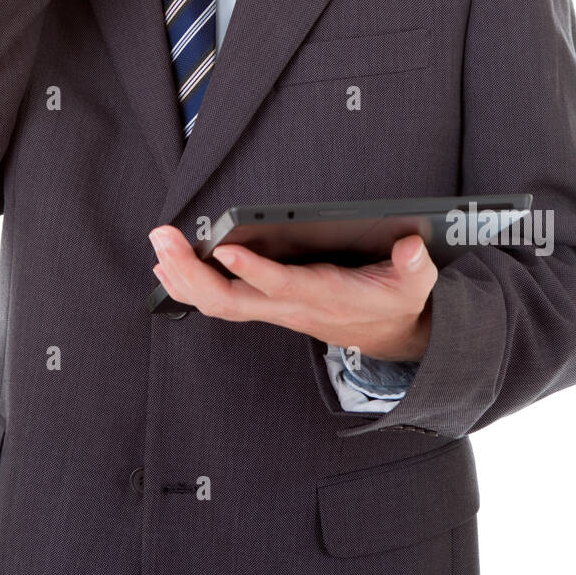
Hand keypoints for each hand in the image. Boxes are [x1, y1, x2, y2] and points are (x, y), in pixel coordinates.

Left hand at [149, 228, 436, 362]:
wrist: (391, 334)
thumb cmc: (396, 299)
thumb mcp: (416, 283)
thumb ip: (414, 265)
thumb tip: (410, 247)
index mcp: (325, 296)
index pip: (283, 286)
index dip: (254, 271)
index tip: (226, 247)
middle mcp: (291, 307)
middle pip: (231, 300)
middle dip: (192, 273)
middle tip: (164, 240)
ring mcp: (274, 310)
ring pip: (218, 303)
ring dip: (183, 277)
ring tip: (158, 246)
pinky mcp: (266, 307)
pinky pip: (219, 302)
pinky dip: (189, 286)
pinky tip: (167, 266)